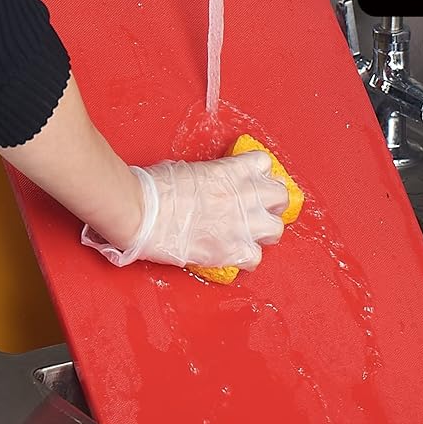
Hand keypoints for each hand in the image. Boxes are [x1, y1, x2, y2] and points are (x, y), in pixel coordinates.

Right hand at [82, 152, 288, 270]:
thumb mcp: (187, 169)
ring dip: (264, 232)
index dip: (259, 175)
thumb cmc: (154, 189)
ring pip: (276, 229)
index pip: (264, 164)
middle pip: (280, 196)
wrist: (142, 211)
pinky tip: (233, 254)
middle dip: (271, 204)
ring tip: (249, 234)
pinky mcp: (231, 250)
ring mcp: (240, 224)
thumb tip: (205, 184)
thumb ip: (208, 176)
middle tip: (257, 209)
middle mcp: (242, 195)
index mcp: (231, 170)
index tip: (252, 181)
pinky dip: (246, 259)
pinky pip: (255, 259)